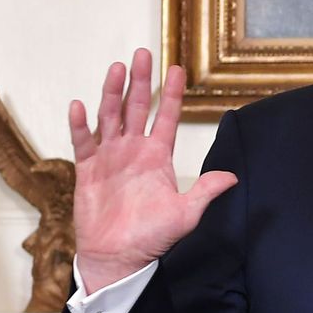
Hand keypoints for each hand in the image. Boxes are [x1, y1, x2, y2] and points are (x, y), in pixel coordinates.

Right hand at [68, 50, 237, 293]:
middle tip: (142, 54)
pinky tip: (80, 105)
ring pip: (110, 116)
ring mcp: (109, 157)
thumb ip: (205, 192)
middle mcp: (133, 150)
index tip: (177, 69)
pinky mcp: (87, 169)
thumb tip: (232, 177)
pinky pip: (83, 141)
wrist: (118, 258)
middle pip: (136, 107)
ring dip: (112, 92)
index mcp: (157, 156)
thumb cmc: (152, 237)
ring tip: (116, 68)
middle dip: (140, 80)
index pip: (166, 117)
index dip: (171, 94)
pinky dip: (80, 124)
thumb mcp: (185, 214)